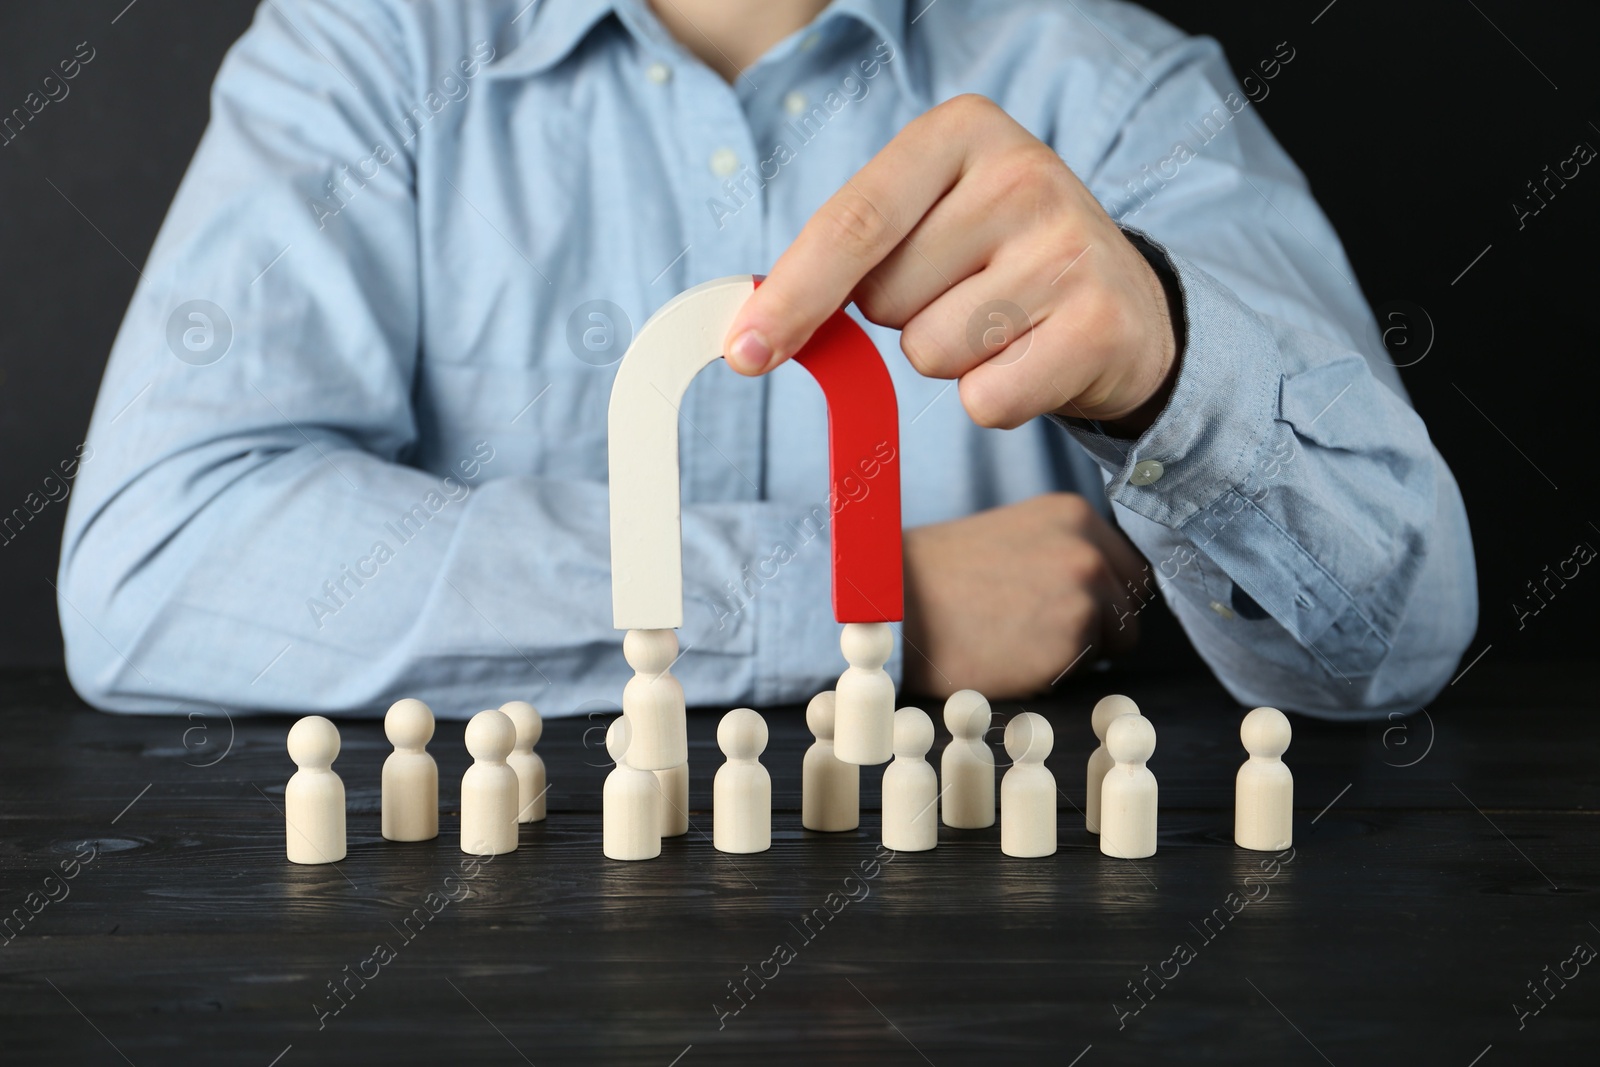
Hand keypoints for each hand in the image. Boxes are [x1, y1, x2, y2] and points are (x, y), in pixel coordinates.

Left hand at [724, 94, 1179, 432]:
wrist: (1125, 304)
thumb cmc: (996, 261)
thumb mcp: (925, 221)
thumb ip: (841, 256)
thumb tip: (751, 329)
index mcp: (962, 132)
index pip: (853, 222)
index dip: (793, 294)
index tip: (744, 349)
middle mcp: (1022, 175)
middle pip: (885, 298)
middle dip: (902, 316)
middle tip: (966, 291)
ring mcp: (1068, 249)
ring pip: (929, 353)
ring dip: (951, 359)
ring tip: (1005, 324)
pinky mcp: (1099, 326)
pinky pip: (985, 400)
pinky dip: (996, 398)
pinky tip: (1035, 358)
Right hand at [900, 493, 1147, 699]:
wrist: (896, 605)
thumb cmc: (944, 577)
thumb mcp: (1018, 535)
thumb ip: (1067, 551)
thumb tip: (1111, 590)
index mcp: (1076, 514)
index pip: (1129, 566)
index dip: (1103, 594)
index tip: (1065, 607)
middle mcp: (1089, 548)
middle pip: (1132, 604)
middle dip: (1100, 624)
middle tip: (1039, 628)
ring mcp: (1085, 594)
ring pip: (1118, 642)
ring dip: (1082, 650)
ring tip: (1022, 639)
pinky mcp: (1073, 641)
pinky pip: (1087, 671)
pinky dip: (1057, 673)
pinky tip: (1012, 656)